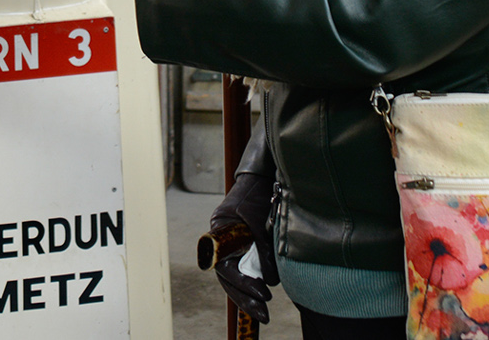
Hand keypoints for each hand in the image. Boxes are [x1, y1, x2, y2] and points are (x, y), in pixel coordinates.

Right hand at [203, 169, 276, 322]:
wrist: (265, 175)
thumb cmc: (257, 193)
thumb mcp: (259, 222)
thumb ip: (263, 249)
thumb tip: (270, 280)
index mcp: (218, 233)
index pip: (225, 268)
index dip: (242, 285)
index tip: (263, 294)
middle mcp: (224, 242)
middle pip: (229, 278)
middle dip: (245, 298)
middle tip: (264, 313)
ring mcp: (236, 244)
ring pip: (239, 275)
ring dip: (251, 292)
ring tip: (265, 308)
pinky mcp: (250, 244)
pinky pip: (250, 267)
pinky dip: (257, 280)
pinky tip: (266, 291)